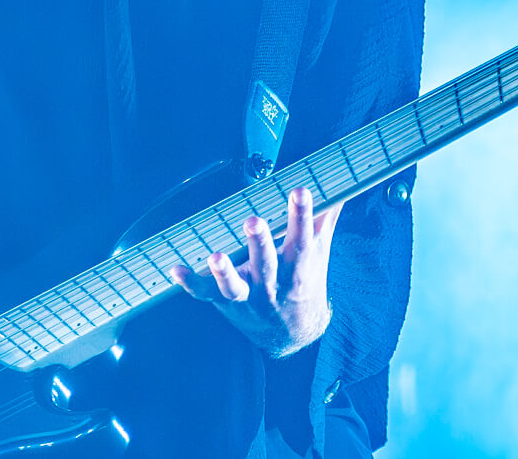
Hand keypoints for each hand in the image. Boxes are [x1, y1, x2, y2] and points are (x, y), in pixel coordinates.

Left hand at [169, 186, 342, 357]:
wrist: (293, 333)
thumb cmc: (306, 283)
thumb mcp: (321, 252)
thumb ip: (326, 217)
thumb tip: (342, 183)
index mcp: (299, 268)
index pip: (302, 239)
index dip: (301, 215)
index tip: (299, 190)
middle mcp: (273, 284)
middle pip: (265, 263)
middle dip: (258, 242)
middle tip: (253, 220)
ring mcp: (248, 297)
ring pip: (235, 286)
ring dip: (224, 272)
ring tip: (215, 256)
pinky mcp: (226, 303)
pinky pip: (205, 294)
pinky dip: (190, 283)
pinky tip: (175, 269)